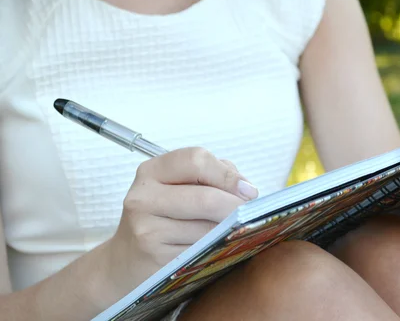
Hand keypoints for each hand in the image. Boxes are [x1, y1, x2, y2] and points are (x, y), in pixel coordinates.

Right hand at [101, 147, 257, 301]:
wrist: (125, 261)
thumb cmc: (162, 218)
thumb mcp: (177, 188)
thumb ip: (211, 177)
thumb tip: (246, 189)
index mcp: (152, 171)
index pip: (196, 160)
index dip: (228, 174)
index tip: (248, 190)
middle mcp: (143, 197)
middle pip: (205, 197)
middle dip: (237, 206)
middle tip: (252, 213)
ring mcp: (146, 229)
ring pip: (207, 228)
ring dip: (230, 230)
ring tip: (238, 230)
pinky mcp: (155, 258)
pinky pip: (200, 251)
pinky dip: (216, 248)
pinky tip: (219, 246)